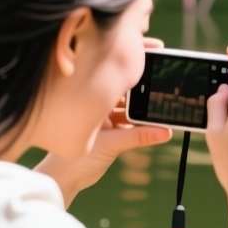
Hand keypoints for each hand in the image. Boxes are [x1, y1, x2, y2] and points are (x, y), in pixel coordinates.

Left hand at [36, 37, 171, 204]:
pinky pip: (127, 118)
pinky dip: (139, 119)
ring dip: (141, 102)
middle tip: (162, 72)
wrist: (62, 179)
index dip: (134, 58)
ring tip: (159, 100)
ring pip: (127, 101)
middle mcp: (93, 101)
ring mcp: (100, 114)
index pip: (115, 71)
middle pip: (123, 83)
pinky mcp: (107, 128)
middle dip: (142, 78)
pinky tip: (152, 121)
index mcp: (88, 97)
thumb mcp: (110, 145)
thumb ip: (139, 137)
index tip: (154, 49)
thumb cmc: (71, 159)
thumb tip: (165, 131)